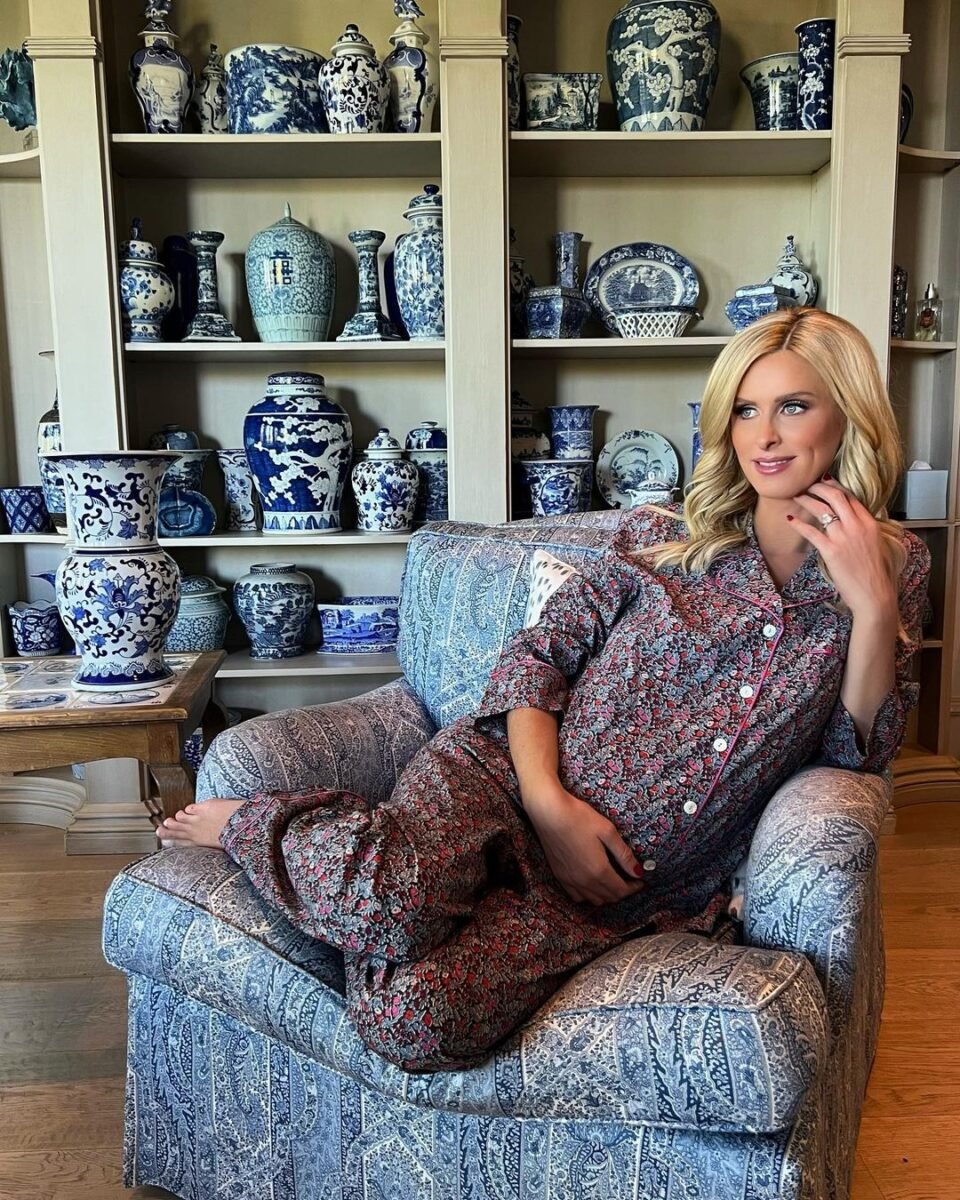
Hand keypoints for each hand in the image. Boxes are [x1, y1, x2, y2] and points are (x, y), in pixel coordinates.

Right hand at [523, 785, 645, 905]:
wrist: (548, 812)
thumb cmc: (578, 817)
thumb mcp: (607, 831)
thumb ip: (623, 854)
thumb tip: (638, 871)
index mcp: (599, 870)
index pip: (621, 890)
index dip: (634, 888)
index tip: (640, 881)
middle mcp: (584, 881)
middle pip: (609, 897)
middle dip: (622, 891)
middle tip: (629, 880)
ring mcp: (570, 880)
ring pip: (593, 900)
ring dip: (606, 895)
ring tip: (613, 882)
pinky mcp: (559, 875)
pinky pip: (576, 896)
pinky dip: (588, 895)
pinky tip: (591, 883)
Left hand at [790, 478, 898, 619]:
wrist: (875, 595)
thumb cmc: (877, 575)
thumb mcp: (878, 545)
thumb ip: (866, 530)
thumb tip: (857, 523)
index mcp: (870, 523)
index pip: (851, 497)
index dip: (836, 486)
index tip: (825, 481)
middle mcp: (857, 526)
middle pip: (835, 496)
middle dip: (819, 487)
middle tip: (808, 485)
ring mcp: (843, 537)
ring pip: (821, 509)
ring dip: (806, 500)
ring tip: (797, 496)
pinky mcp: (831, 551)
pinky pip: (811, 532)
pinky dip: (799, 524)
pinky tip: (790, 519)